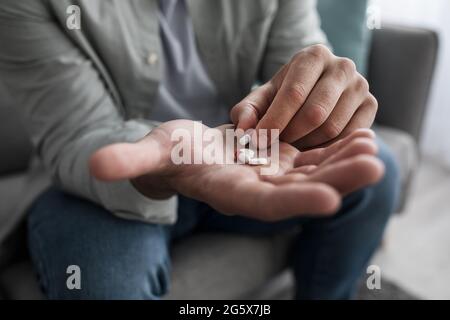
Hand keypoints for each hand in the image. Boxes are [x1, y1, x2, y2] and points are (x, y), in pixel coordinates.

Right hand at [89, 120, 383, 220]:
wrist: (191, 153)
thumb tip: (97, 165)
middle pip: (302, 191)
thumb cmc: (172, 155)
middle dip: (337, 179)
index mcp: (230, 192)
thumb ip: (131, 160)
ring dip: (345, 163)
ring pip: (315, 174)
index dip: (295, 203)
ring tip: (373, 146)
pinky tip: (361, 135)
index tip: (330, 200)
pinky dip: (337, 149)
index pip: (265, 205)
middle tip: (374, 165)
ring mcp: (275, 176)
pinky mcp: (284, 161)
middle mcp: (259, 190)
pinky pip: (316, 157)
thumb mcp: (152, 152)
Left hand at [231, 44, 376, 149]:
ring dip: (307, 144)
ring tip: (292, 145)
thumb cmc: (284, 97)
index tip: (258, 141)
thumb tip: (244, 131)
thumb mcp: (262, 99)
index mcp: (313, 56)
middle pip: (315, 114)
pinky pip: (348, 137)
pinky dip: (326, 148)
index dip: (274, 121)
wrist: (315, 92)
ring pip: (332, 128)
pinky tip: (311, 147)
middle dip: (290, 135)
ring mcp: (361, 85)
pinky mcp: (371, 105)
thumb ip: (247, 112)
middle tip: (275, 146)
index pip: (294, 93)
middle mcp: (342, 66)